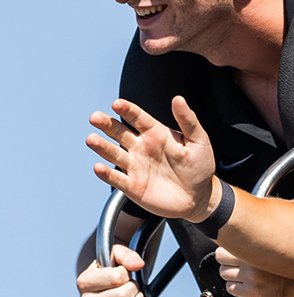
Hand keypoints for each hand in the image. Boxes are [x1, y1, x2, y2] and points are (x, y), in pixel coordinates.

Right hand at [77, 243, 149, 296]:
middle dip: (133, 286)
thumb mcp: (115, 253)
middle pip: (124, 296)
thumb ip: (127, 255)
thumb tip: (137, 264)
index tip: (120, 272)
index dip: (125, 273)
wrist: (99, 284)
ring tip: (130, 293)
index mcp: (84, 282)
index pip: (117, 278)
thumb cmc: (107, 267)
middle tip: (128, 283)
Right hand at [87, 96, 217, 221]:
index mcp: (155, 133)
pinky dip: (106, 174)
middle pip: (119, 132)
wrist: (199, 197)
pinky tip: (98, 167)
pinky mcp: (132, 186)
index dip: (127, 110)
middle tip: (95, 117)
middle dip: (106, 124)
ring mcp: (135, 166)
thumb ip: (188, 120)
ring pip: (114, 153)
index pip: (137, 117)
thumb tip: (178, 99)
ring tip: (91, 139)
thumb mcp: (199, 141)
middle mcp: (141, 147)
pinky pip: (116, 178)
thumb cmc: (199, 166)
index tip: (117, 104)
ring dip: (102, 146)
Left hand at [215, 247, 293, 296]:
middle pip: (221, 258)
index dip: (228, 248)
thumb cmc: (286, 265)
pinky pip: (231, 288)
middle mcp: (251, 261)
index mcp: (255, 246)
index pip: (225, 244)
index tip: (231, 250)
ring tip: (245, 275)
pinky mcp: (252, 292)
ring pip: (224, 274)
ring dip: (232, 275)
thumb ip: (254, 241)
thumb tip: (234, 234)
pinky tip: (247, 285)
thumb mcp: (271, 246)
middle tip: (237, 264)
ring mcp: (251, 277)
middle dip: (227, 261)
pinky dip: (236, 288)